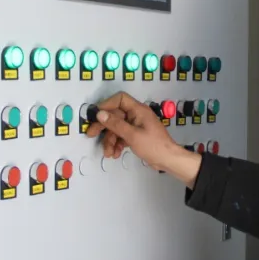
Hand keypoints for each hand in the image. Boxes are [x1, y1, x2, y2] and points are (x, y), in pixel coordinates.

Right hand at [85, 92, 202, 186]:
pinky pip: (122, 136)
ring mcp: (136, 126)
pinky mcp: (136, 135)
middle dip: (104, 126)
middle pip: (115, 115)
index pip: (120, 99)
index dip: (107, 105)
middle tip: (90, 134)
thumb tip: (100, 113)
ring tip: (108, 153)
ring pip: (117, 128)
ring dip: (110, 140)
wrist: (168, 160)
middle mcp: (136, 115)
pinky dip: (117, 144)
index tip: (96, 115)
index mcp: (138, 110)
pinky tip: (115, 154)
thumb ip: (115, 124)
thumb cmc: (153, 145)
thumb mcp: (132, 135)